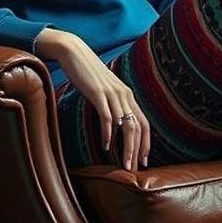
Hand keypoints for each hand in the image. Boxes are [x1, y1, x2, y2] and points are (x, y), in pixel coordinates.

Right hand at [39, 31, 149, 169]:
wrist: (75, 53)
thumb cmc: (88, 74)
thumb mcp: (105, 90)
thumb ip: (112, 105)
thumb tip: (114, 126)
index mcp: (127, 95)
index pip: (144, 122)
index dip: (146, 143)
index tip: (143, 160)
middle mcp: (124, 95)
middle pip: (138, 127)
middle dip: (137, 150)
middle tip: (134, 169)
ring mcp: (112, 94)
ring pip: (126, 125)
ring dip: (126, 147)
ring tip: (124, 164)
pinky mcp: (98, 93)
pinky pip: (107, 116)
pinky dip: (108, 133)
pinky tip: (106, 146)